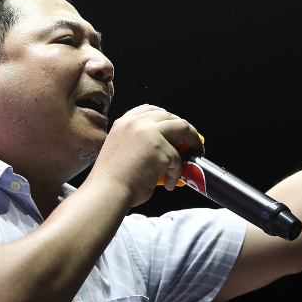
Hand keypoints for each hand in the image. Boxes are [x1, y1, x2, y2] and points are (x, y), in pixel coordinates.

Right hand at [85, 105, 204, 205]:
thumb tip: (166, 148)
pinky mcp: (161, 149)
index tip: (175, 128)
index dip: (167, 118)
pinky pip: (179, 159)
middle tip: (192, 143)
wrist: (107, 191)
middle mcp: (137, 123)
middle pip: (170, 117)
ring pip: (183, 129)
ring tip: (194, 156)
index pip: (151, 110)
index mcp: (125, 122)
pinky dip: (177, 173)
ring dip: (193, 142)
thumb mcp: (122, 148)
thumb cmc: (112, 178)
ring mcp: (150, 134)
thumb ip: (141, 141)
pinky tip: (170, 183)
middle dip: (185, 130)